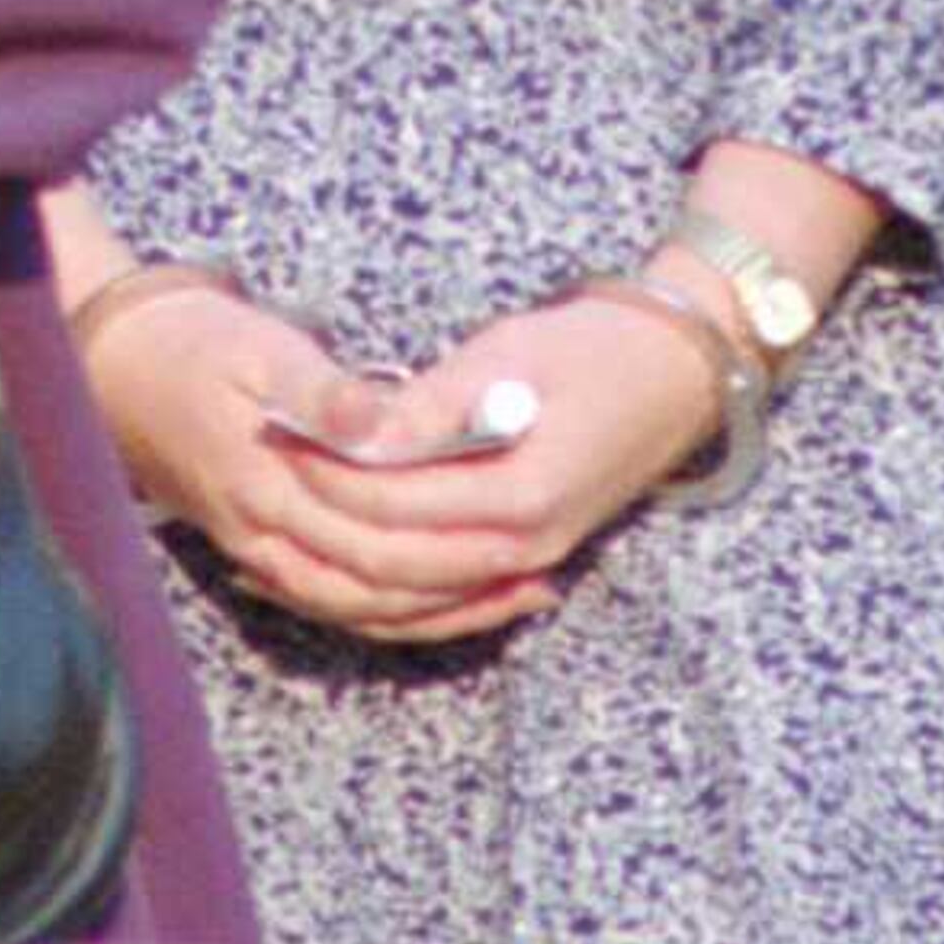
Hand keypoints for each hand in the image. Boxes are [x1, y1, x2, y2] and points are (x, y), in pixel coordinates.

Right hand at [81, 281, 561, 642]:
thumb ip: (324, 392)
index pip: (375, 543)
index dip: (450, 549)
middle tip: (535, 579)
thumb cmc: (197, 345)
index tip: (518, 540)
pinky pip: (333, 603)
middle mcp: (265, 537)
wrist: (116, 364)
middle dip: (460, 591)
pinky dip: (390, 610)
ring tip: (512, 599)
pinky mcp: (258, 551)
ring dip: (437, 612)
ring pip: (358, 609)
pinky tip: (440, 603)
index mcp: (269, 488)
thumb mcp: (263, 348)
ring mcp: (258, 553)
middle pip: (377, 590)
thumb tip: (380, 422)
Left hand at [293, 292, 746, 621]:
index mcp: (521, 494)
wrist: (676, 372)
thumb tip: (354, 434)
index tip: (275, 435)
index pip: (396, 503)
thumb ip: (429, 405)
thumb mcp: (507, 355)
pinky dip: (390, 590)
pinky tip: (336, 571)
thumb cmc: (593, 347)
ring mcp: (531, 560)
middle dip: (325, 522)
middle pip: (397, 563)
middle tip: (267, 475)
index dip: (328, 473)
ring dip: (349, 563)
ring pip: (417, 593)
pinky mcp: (529, 556)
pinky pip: (447, 595)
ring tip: (281, 529)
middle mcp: (526, 545)